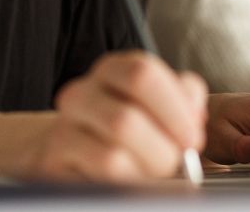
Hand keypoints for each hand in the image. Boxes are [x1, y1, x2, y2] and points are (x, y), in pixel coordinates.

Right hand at [33, 51, 206, 181]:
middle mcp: (83, 91)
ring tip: (155, 172)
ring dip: (147, 167)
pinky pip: (101, 171)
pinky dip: (129, 179)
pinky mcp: (55, 157)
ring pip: (111, 153)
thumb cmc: (133, 127)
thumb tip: (194, 116)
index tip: (193, 137)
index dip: (175, 109)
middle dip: (163, 149)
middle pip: (126, 119)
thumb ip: (184, 99)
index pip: (142, 74)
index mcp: (113, 69)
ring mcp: (64, 124)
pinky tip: (133, 179)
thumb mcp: (162, 105)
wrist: (79, 148)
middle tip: (177, 162)